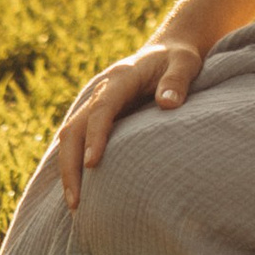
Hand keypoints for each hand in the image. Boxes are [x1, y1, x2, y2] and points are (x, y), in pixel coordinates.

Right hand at [53, 37, 202, 207]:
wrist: (169, 50)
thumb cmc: (180, 58)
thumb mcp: (186, 63)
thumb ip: (177, 81)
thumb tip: (167, 104)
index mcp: (121, 77)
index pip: (101, 108)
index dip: (95, 136)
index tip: (93, 164)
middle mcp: (102, 90)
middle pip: (74, 127)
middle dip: (70, 164)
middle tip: (76, 202)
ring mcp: (96, 103)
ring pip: (70, 136)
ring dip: (68, 169)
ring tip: (75, 204)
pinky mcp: (98, 116)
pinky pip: (78, 140)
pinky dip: (74, 164)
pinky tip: (81, 191)